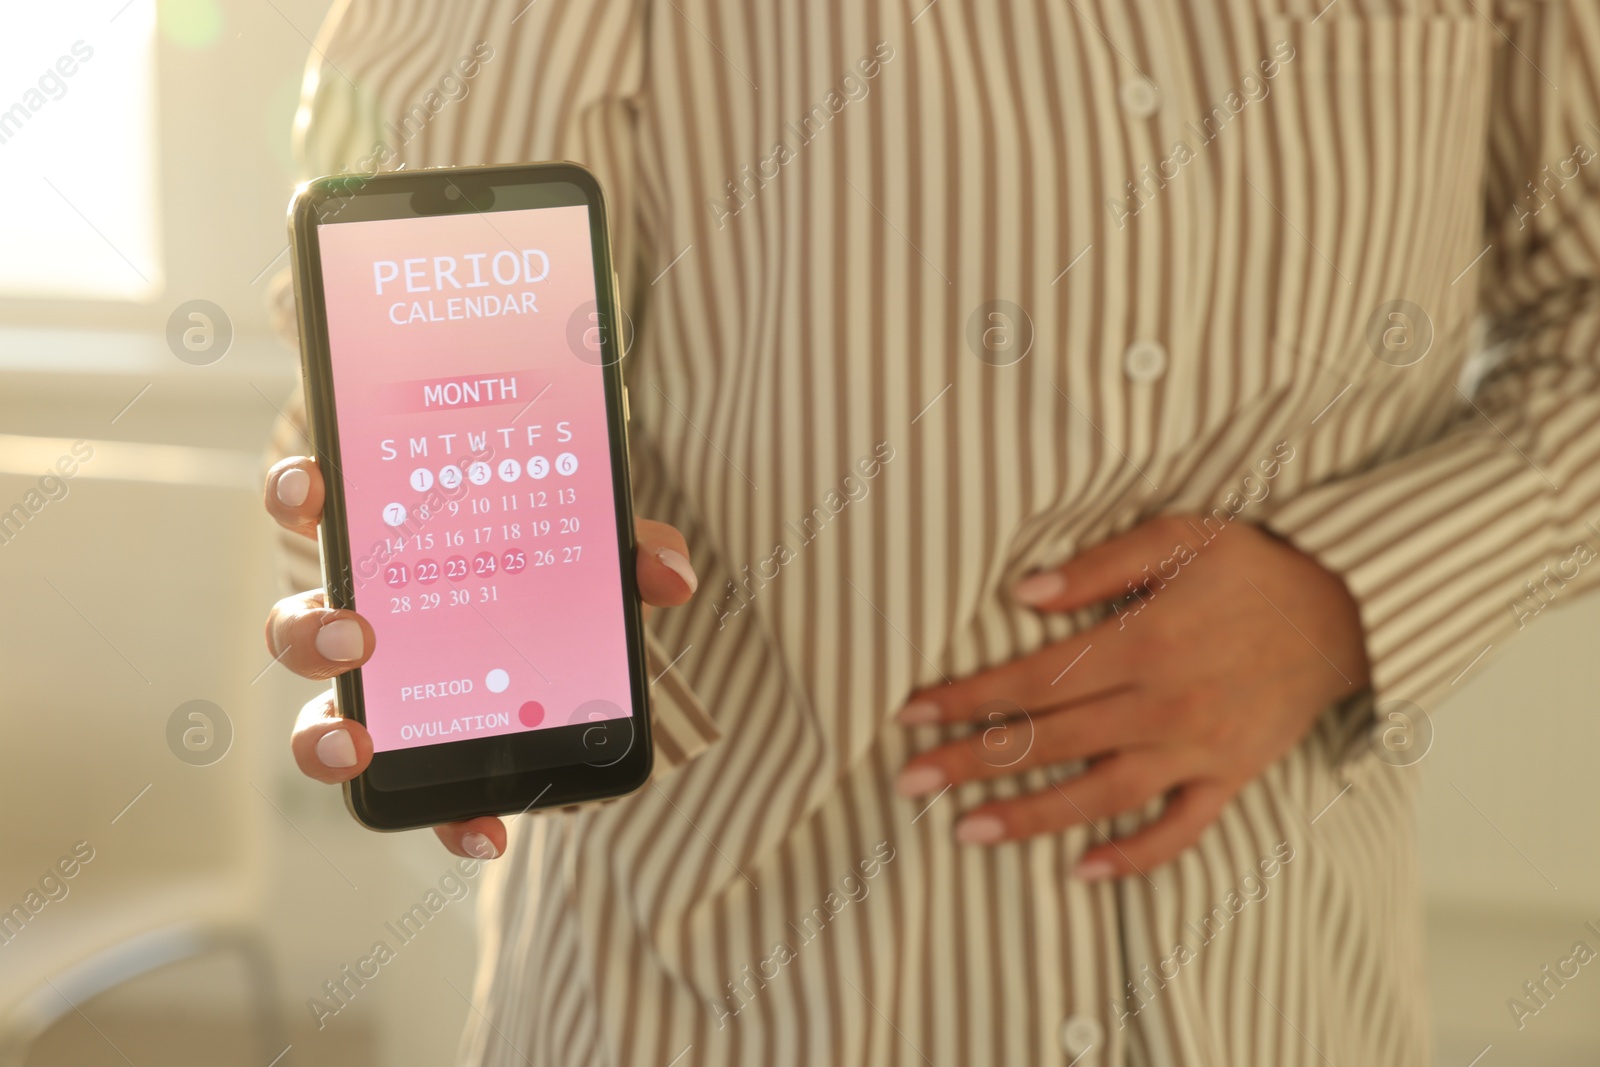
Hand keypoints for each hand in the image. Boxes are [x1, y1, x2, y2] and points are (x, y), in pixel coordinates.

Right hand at [261, 456, 697, 857]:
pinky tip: (486, 834)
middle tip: (354, 635)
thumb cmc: (555, 586)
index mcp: (390, 551)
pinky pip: (415, 802)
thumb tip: (668, 576)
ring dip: (324, 734)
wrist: (577, 673)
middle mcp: (363, 624)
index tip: (312, 492)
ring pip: (320, 718)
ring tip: (359, 743)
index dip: (296, 493)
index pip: (320, 510)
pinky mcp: (420, 765)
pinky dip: (447, 822)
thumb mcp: (595, 556)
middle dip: (308, 631)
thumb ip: (630, 550)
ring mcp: (378, 700)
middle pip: (297, 625)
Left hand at [894, 515, 1369, 880]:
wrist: (1348, 610)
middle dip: (972, 762)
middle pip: (1050, 742)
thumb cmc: (1253, 566)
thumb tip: (1024, 592)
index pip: (1034, 680)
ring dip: (1030, 817)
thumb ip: (1099, 566)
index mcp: (1145, 641)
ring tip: (966, 833)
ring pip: (1100, 796)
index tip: (911, 713)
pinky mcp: (1230, 777)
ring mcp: (1198, 748)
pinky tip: (1081, 872)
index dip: (968, 699)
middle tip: (908, 782)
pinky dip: (1133, 856)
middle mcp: (1165, 704)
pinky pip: (1179, 830)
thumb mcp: (1180, 537)